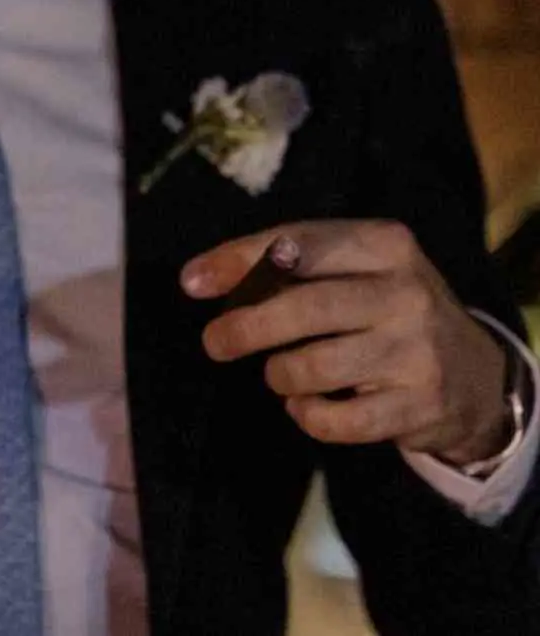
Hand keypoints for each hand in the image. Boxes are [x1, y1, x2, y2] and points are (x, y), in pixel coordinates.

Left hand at [181, 220, 508, 464]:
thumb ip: (285, 265)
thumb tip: (198, 276)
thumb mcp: (353, 269)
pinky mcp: (419, 405)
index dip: (239, 262)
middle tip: (214, 342)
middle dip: (247, 326)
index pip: (298, 244)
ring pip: (316, 367)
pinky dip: (308, 416)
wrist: (474, 374)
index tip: (191, 283)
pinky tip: (306, 406)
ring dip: (281, 375)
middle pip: (305, 307)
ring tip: (280, 373)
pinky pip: (338, 421)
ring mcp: (415, 350)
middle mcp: (405, 291)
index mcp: (384, 243)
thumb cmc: (387, 308)